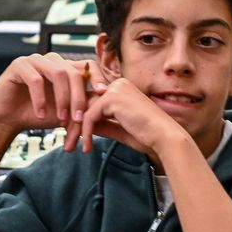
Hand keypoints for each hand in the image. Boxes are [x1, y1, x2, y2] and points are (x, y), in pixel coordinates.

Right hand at [0, 53, 107, 136]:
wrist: (9, 118)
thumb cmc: (38, 114)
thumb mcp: (64, 112)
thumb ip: (81, 106)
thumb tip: (104, 105)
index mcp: (65, 68)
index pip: (88, 65)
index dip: (98, 78)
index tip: (103, 94)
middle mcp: (52, 61)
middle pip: (74, 72)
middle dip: (78, 98)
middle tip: (78, 119)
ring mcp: (35, 60)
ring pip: (58, 73)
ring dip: (62, 99)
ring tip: (61, 120)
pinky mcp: (19, 65)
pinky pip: (35, 79)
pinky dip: (40, 99)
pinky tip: (40, 114)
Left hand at [71, 77, 188, 156]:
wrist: (165, 138)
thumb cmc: (148, 135)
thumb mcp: (119, 129)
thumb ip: (102, 125)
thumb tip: (82, 126)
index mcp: (121, 89)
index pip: (93, 102)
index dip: (79, 120)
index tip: (72, 136)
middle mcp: (117, 84)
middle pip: (85, 104)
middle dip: (73, 125)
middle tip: (66, 144)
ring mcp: (114, 89)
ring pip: (83, 110)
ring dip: (75, 131)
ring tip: (70, 147)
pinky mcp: (111, 98)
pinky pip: (88, 116)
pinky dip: (85, 133)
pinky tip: (87, 147)